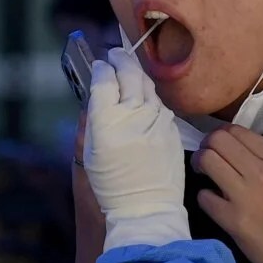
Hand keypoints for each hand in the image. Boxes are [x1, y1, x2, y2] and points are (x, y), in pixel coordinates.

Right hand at [82, 47, 188, 250]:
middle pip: (128, 73)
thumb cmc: (113, 184)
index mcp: (106, 122)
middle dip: (120, 60)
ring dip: (137, 75)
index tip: (99, 66)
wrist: (146, 206)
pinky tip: (144, 100)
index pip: (104, 80)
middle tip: (115, 56)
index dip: (101, 69)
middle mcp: (132, 115)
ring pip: (147, 86)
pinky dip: (150, 97)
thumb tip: (95, 97)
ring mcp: (156, 119)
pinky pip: (160, 104)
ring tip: (129, 72)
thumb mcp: (91, 153)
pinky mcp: (171, 127)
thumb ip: (93, 121)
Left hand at [192, 126, 262, 262]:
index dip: (221, 136)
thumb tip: (241, 152)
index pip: (238, 132)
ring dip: (200, 165)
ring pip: (208, 160)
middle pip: (218, 140)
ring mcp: (247, 196)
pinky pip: (205, 197)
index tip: (218, 146)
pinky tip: (213, 203)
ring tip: (204, 175)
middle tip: (206, 159)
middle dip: (206, 147)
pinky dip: (205, 197)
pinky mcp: (234, 220)